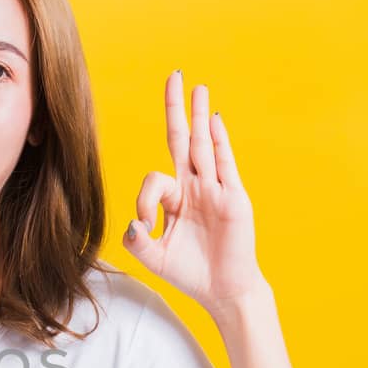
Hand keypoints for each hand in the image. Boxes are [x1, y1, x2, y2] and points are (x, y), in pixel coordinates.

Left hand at [123, 70, 267, 311]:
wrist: (223, 290)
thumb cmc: (190, 273)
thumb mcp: (154, 258)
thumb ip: (138, 242)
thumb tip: (132, 224)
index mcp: (175, 198)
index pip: (155, 179)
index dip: (144, 197)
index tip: (144, 222)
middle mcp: (195, 187)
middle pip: (182, 139)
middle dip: (177, 109)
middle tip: (174, 76)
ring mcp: (216, 190)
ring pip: (204, 145)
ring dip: (200, 115)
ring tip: (198, 87)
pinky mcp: (234, 199)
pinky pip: (225, 165)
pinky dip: (219, 143)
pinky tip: (213, 121)